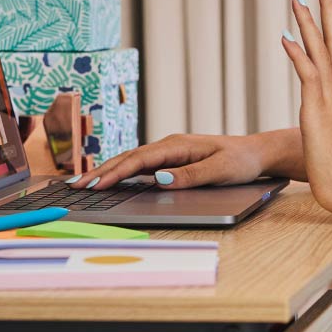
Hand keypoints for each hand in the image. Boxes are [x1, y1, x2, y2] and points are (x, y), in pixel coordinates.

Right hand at [66, 133, 266, 190]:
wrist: (256, 153)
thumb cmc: (240, 161)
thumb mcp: (220, 170)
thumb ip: (190, 175)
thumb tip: (158, 179)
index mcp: (178, 145)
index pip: (140, 159)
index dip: (115, 172)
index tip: (95, 185)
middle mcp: (170, 145)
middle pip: (129, 158)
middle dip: (101, 171)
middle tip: (76, 186)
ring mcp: (169, 151)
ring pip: (132, 161)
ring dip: (108, 171)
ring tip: (83, 183)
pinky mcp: (171, 159)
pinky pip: (141, 165)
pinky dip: (122, 172)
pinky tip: (109, 180)